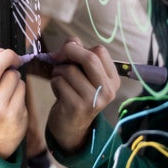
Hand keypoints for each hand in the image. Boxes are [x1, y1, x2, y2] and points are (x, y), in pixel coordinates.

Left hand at [46, 38, 119, 153]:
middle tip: (58, 57)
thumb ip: (78, 54)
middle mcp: (108, 90)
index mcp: (112, 79)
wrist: (71, 127)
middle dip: (69, 52)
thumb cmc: (76, 93)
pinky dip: (54, 83)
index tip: (69, 52)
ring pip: (69, 70)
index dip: (80, 47)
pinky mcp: (78, 107)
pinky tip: (58, 92)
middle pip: (90, 58)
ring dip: (58, 71)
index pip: (100, 51)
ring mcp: (94, 100)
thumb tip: (71, 41)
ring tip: (60, 80)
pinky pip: (59, 82)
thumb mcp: (82, 73)